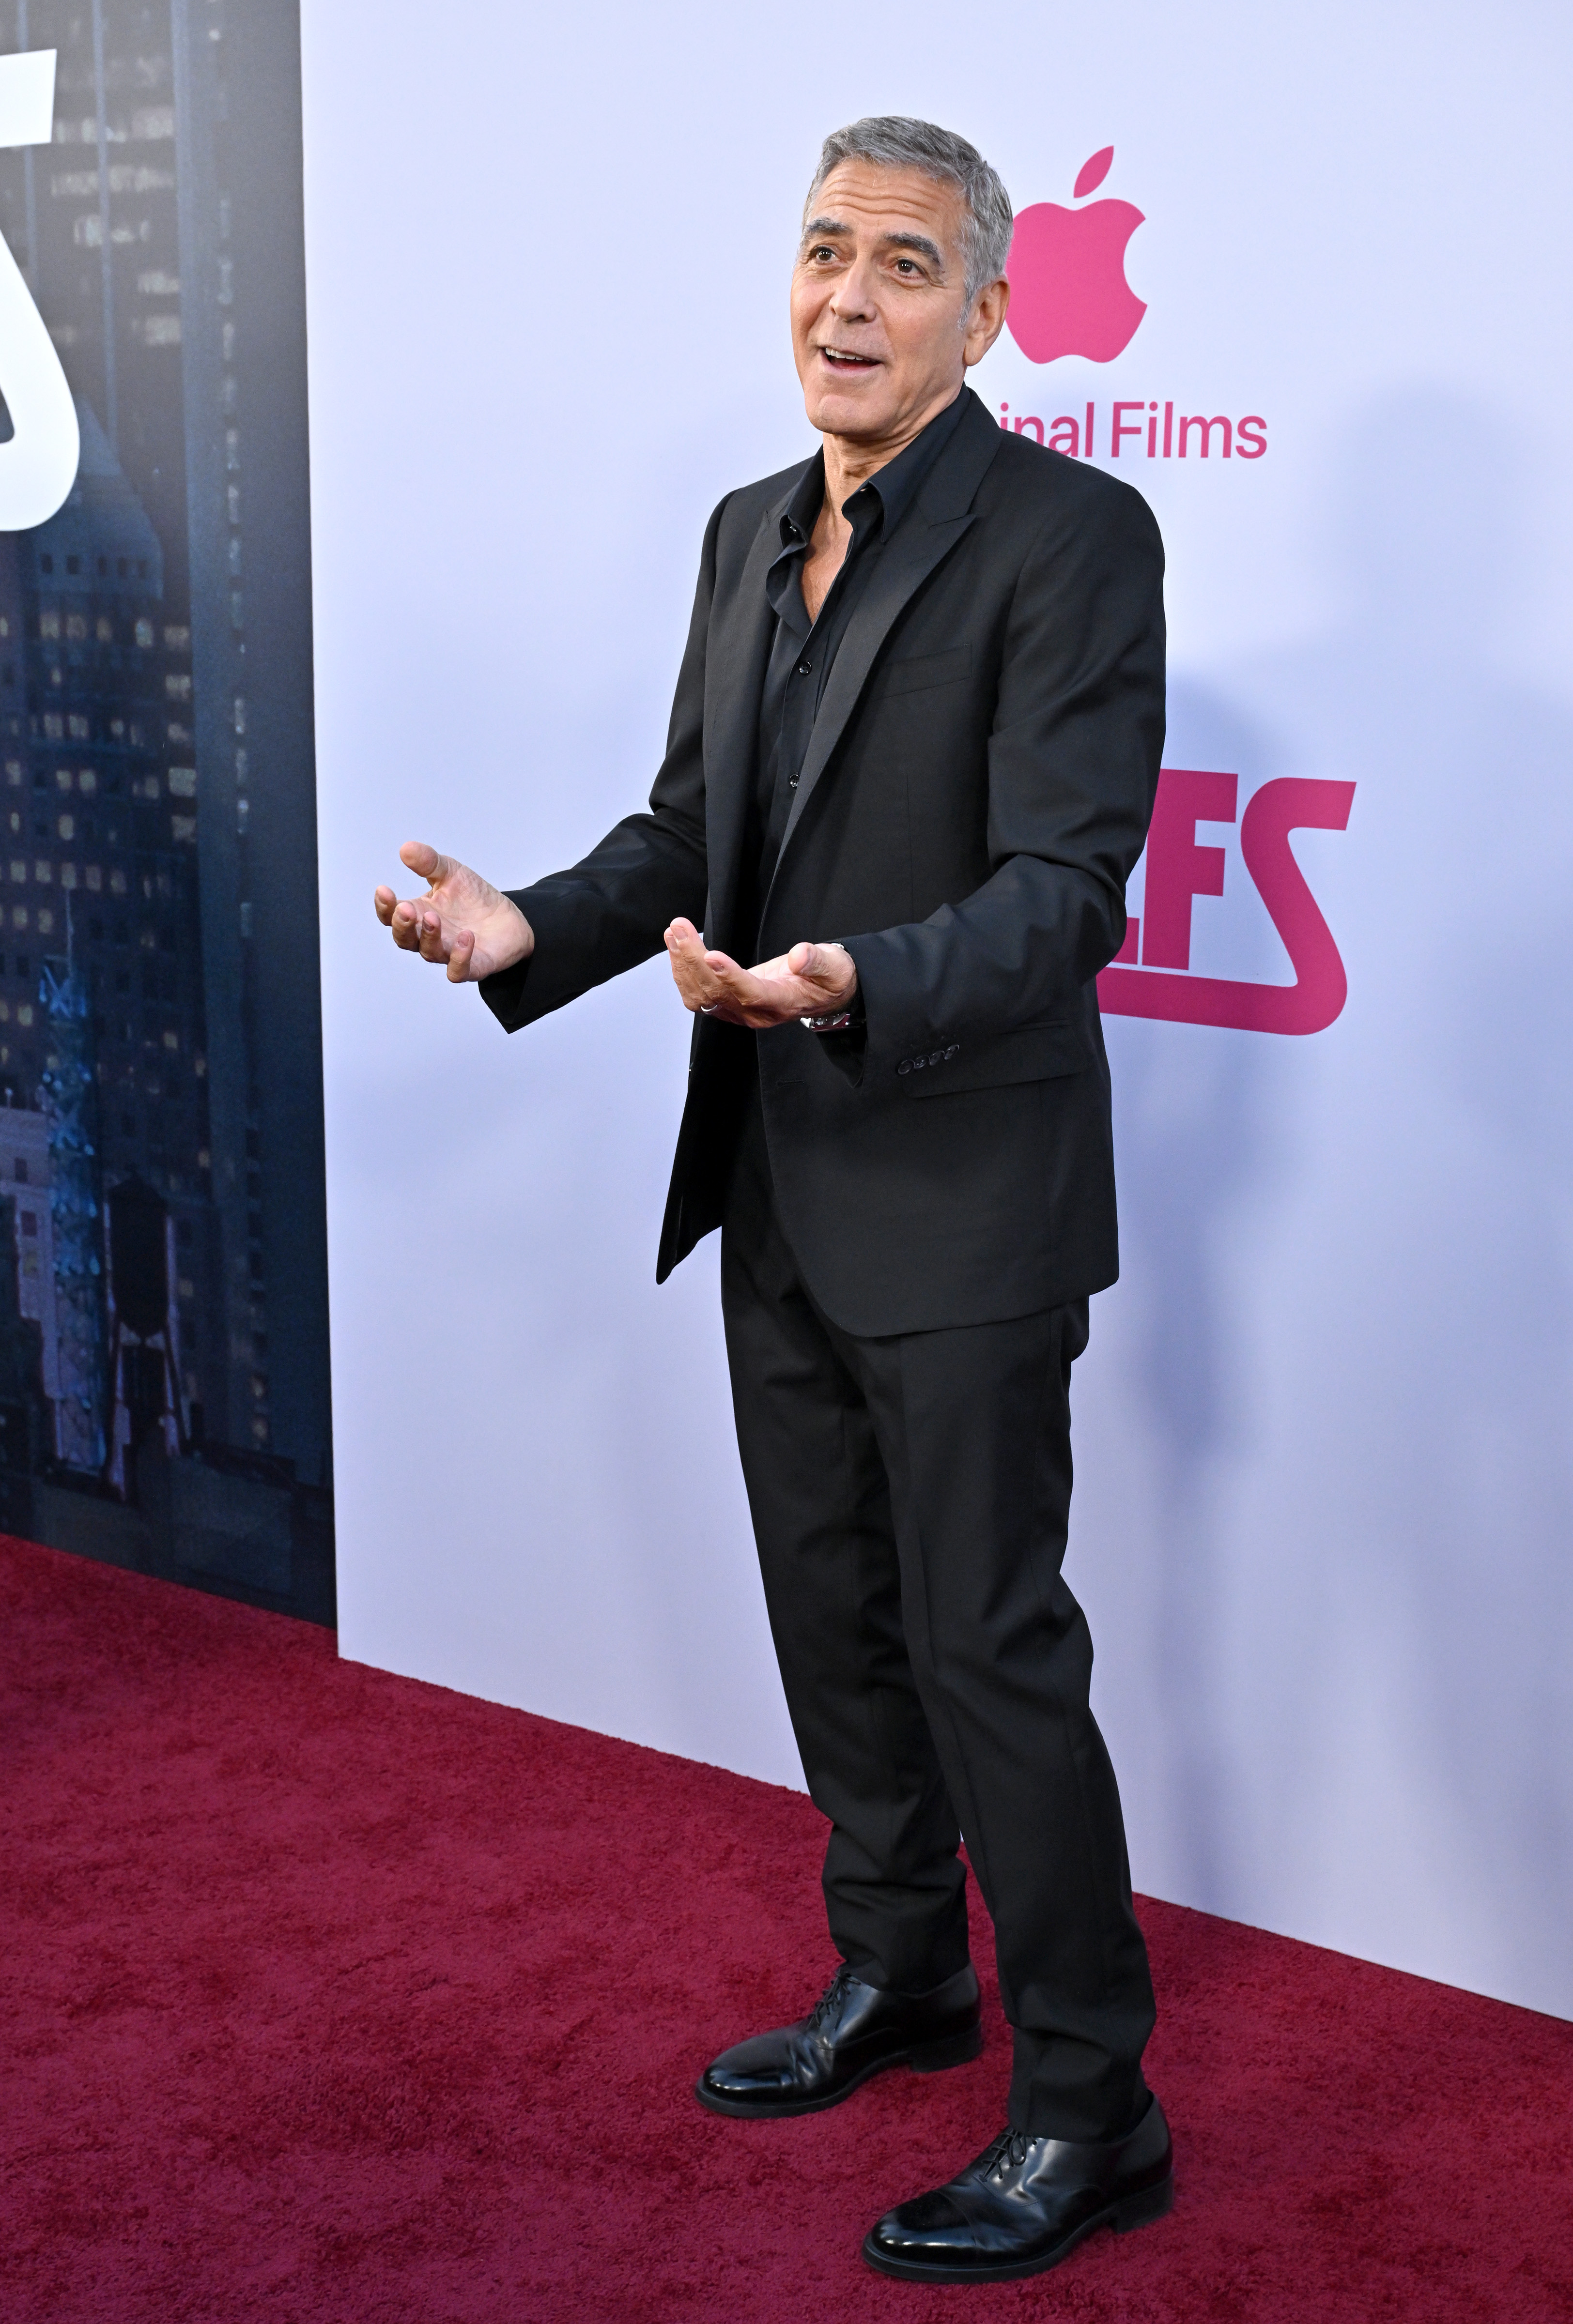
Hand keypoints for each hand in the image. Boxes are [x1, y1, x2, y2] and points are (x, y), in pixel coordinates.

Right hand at [373, 842, 532, 982]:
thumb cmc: (473, 898)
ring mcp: (448, 954)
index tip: (384, 890)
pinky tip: (466, 936)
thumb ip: (429, 862)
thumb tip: (406, 849)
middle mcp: (428, 937)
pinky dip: (459, 956)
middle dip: (402, 925)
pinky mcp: (472, 967)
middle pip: (404, 939)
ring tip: (433, 918)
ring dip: (428, 936)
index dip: (384, 906)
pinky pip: (458, 970)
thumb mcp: (451, 872)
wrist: (509, 919)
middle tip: (405, 909)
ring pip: (429, 953)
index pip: (391, 916)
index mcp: (418, 914)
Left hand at [663, 918, 857, 1028]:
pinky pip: (699, 995)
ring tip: (673, 932)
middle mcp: (756, 1013)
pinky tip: (676, 946)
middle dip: (693, 959)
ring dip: (683, 964)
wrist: (824, 994)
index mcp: (783, 1003)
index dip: (729, 976)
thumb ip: (817, 962)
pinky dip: (683, 972)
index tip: (710, 954)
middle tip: (679, 927)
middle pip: (717, 993)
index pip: (751, 993)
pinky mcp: (729, 1005)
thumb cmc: (830, 978)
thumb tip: (799, 955)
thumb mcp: (834, 966)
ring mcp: (740, 1012)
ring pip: (702, 996)